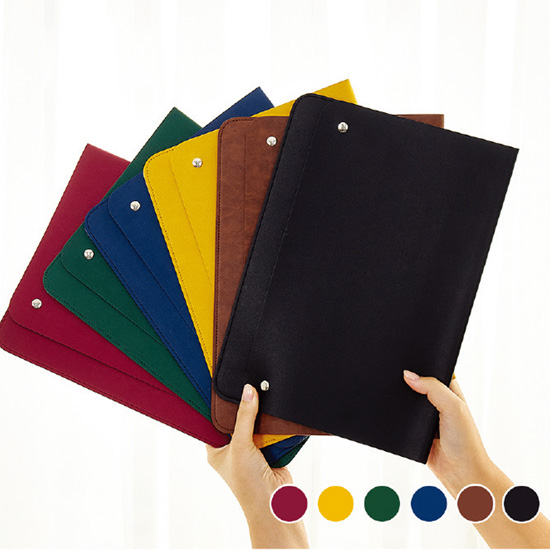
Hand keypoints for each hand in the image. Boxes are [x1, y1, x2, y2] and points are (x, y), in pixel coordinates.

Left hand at [206, 384, 308, 548]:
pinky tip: (274, 402)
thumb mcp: (241, 446)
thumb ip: (245, 417)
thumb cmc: (247, 484)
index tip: (221, 382)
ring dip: (259, 411)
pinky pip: (270, 428)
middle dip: (242, 404)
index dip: (217, 404)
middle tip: (244, 380)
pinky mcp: (270, 448)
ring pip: (255, 422)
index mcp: (216, 449)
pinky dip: (273, 419)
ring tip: (260, 385)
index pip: (213, 421)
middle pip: (236, 418)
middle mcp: (232, 447)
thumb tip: (248, 390)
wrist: (276, 505)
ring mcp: (251, 447)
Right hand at [404, 370, 549, 548]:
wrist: (461, 475)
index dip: (421, 363)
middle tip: (393, 372)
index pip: (433, 370)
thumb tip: (408, 375)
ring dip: (399, 399)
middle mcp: (436, 402)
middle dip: (406, 380)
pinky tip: (387, 409)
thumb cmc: (466, 442)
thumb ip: (433, 389)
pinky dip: (393, 415)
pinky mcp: (413, 430)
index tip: (406, 356)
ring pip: (406, 400)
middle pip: (416, 383)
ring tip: (388, 389)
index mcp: (449, 391)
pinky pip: (399, 418)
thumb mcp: (454, 408)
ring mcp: (424, 417)